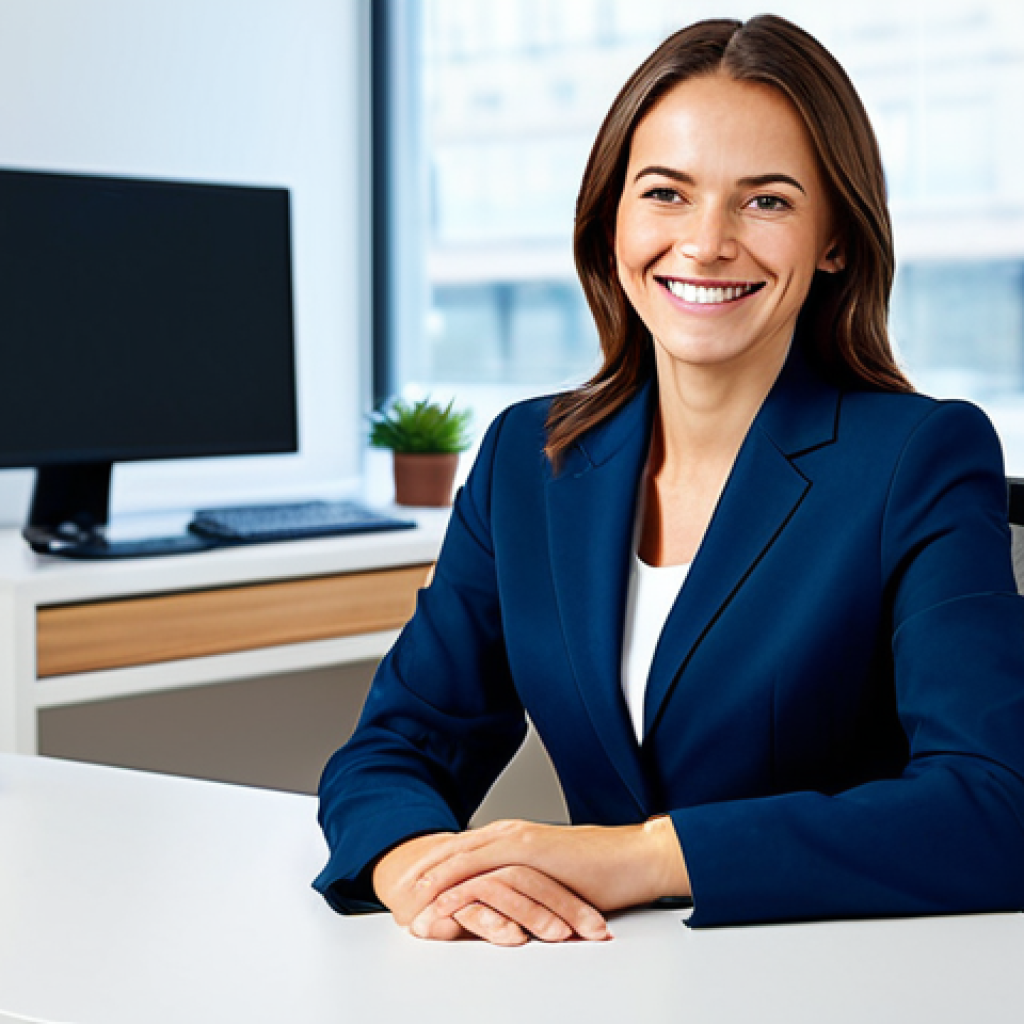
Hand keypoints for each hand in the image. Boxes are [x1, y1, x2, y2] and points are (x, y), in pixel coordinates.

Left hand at [372, 832, 606, 944]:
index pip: (461, 851)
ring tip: (406, 907)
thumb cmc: (600, 872)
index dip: (432, 869)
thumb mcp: (550, 876)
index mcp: (512, 837)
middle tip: (393, 899)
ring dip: (429, 884)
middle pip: (450, 851)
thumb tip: (507, 898)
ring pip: (458, 860)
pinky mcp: (528, 852)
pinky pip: (480, 871)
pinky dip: (454, 887)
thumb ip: (523, 879)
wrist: (634, 857)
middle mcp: (509, 833)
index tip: (409, 891)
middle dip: (420, 875)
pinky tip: (437, 903)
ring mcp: (517, 839)